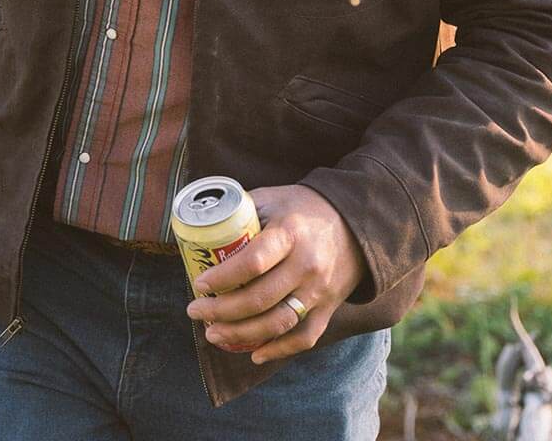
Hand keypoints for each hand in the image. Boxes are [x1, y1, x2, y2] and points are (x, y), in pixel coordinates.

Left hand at [184, 183, 366, 364]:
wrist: (356, 224)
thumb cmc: (305, 207)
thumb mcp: (274, 197)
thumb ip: (244, 209)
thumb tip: (206, 222)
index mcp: (290, 233)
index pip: (253, 262)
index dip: (223, 277)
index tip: (199, 283)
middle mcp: (306, 265)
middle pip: (260, 299)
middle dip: (222, 311)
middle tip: (195, 312)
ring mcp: (319, 290)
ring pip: (278, 323)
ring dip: (241, 335)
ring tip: (213, 333)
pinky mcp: (328, 308)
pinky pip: (304, 337)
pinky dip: (278, 350)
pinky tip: (253, 354)